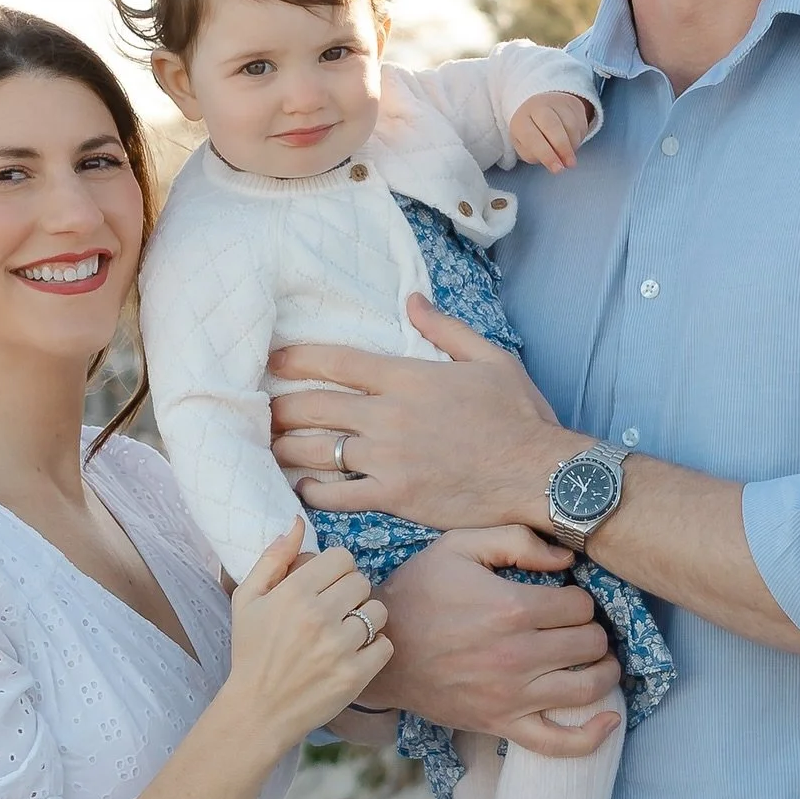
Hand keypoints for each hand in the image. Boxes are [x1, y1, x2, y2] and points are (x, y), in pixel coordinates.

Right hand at [224, 524, 391, 755]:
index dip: (336, 569)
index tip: (327, 585)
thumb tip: (297, 523)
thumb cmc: (251, 651)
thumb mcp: (247, 599)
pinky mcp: (355, 676)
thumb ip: (273, 558)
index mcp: (294, 593)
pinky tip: (355, 654)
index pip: (342, 557)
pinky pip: (386, 645)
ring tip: (346, 632)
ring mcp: (339, 647)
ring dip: (366, 619)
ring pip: (378, 612)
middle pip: (362, 582)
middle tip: (335, 610)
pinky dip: (375, 649)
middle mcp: (319, 616)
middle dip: (351, 593)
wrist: (258, 710)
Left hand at [270, 294, 575, 530]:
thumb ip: (445, 328)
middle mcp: (389, 417)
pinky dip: (313, 491)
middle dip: (279, 407)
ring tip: (268, 446)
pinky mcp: (395, 498)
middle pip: (313, 407)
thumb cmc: (521, 416)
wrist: (540, 474)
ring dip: (286, 448)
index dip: (297, 359)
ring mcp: (388, 460)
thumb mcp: (490, 358)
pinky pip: (337, 496)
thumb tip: (412, 300)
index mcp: (408, 378)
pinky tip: (303, 487)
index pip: (337, 362)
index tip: (272, 360)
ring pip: (316, 451)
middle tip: (260, 409)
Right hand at [361, 526, 621, 755]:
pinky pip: (559, 743)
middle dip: (591, 631)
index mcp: (511, 608)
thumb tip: (567, 559)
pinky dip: (592, 736)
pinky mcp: (501, 724)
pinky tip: (610, 719)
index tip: (565, 598)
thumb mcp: (458, 546)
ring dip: (603, 671)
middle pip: (590, 644)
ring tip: (597, 659)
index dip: (580, 598)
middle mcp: (518, 655)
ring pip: (588, 689)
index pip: (581, 606)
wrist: (381, 646)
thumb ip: (516, 541)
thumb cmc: (419, 590)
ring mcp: (512, 696)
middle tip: (576, 626)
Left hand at [508, 92, 590, 171]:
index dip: (546, 155)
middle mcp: (538, 108)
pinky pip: (580, 124)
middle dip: (563, 148)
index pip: (532, 138)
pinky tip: (571, 142)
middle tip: (569, 164)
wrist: (539, 107)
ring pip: (570, 126)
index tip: (558, 169)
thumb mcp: (526, 147)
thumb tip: (557, 162)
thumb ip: (537, 156)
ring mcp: (556, 103)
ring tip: (568, 154)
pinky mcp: (572, 103)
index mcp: (521, 121)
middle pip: (552, 126)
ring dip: (572, 145)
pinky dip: (578, 138)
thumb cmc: (531, 134)